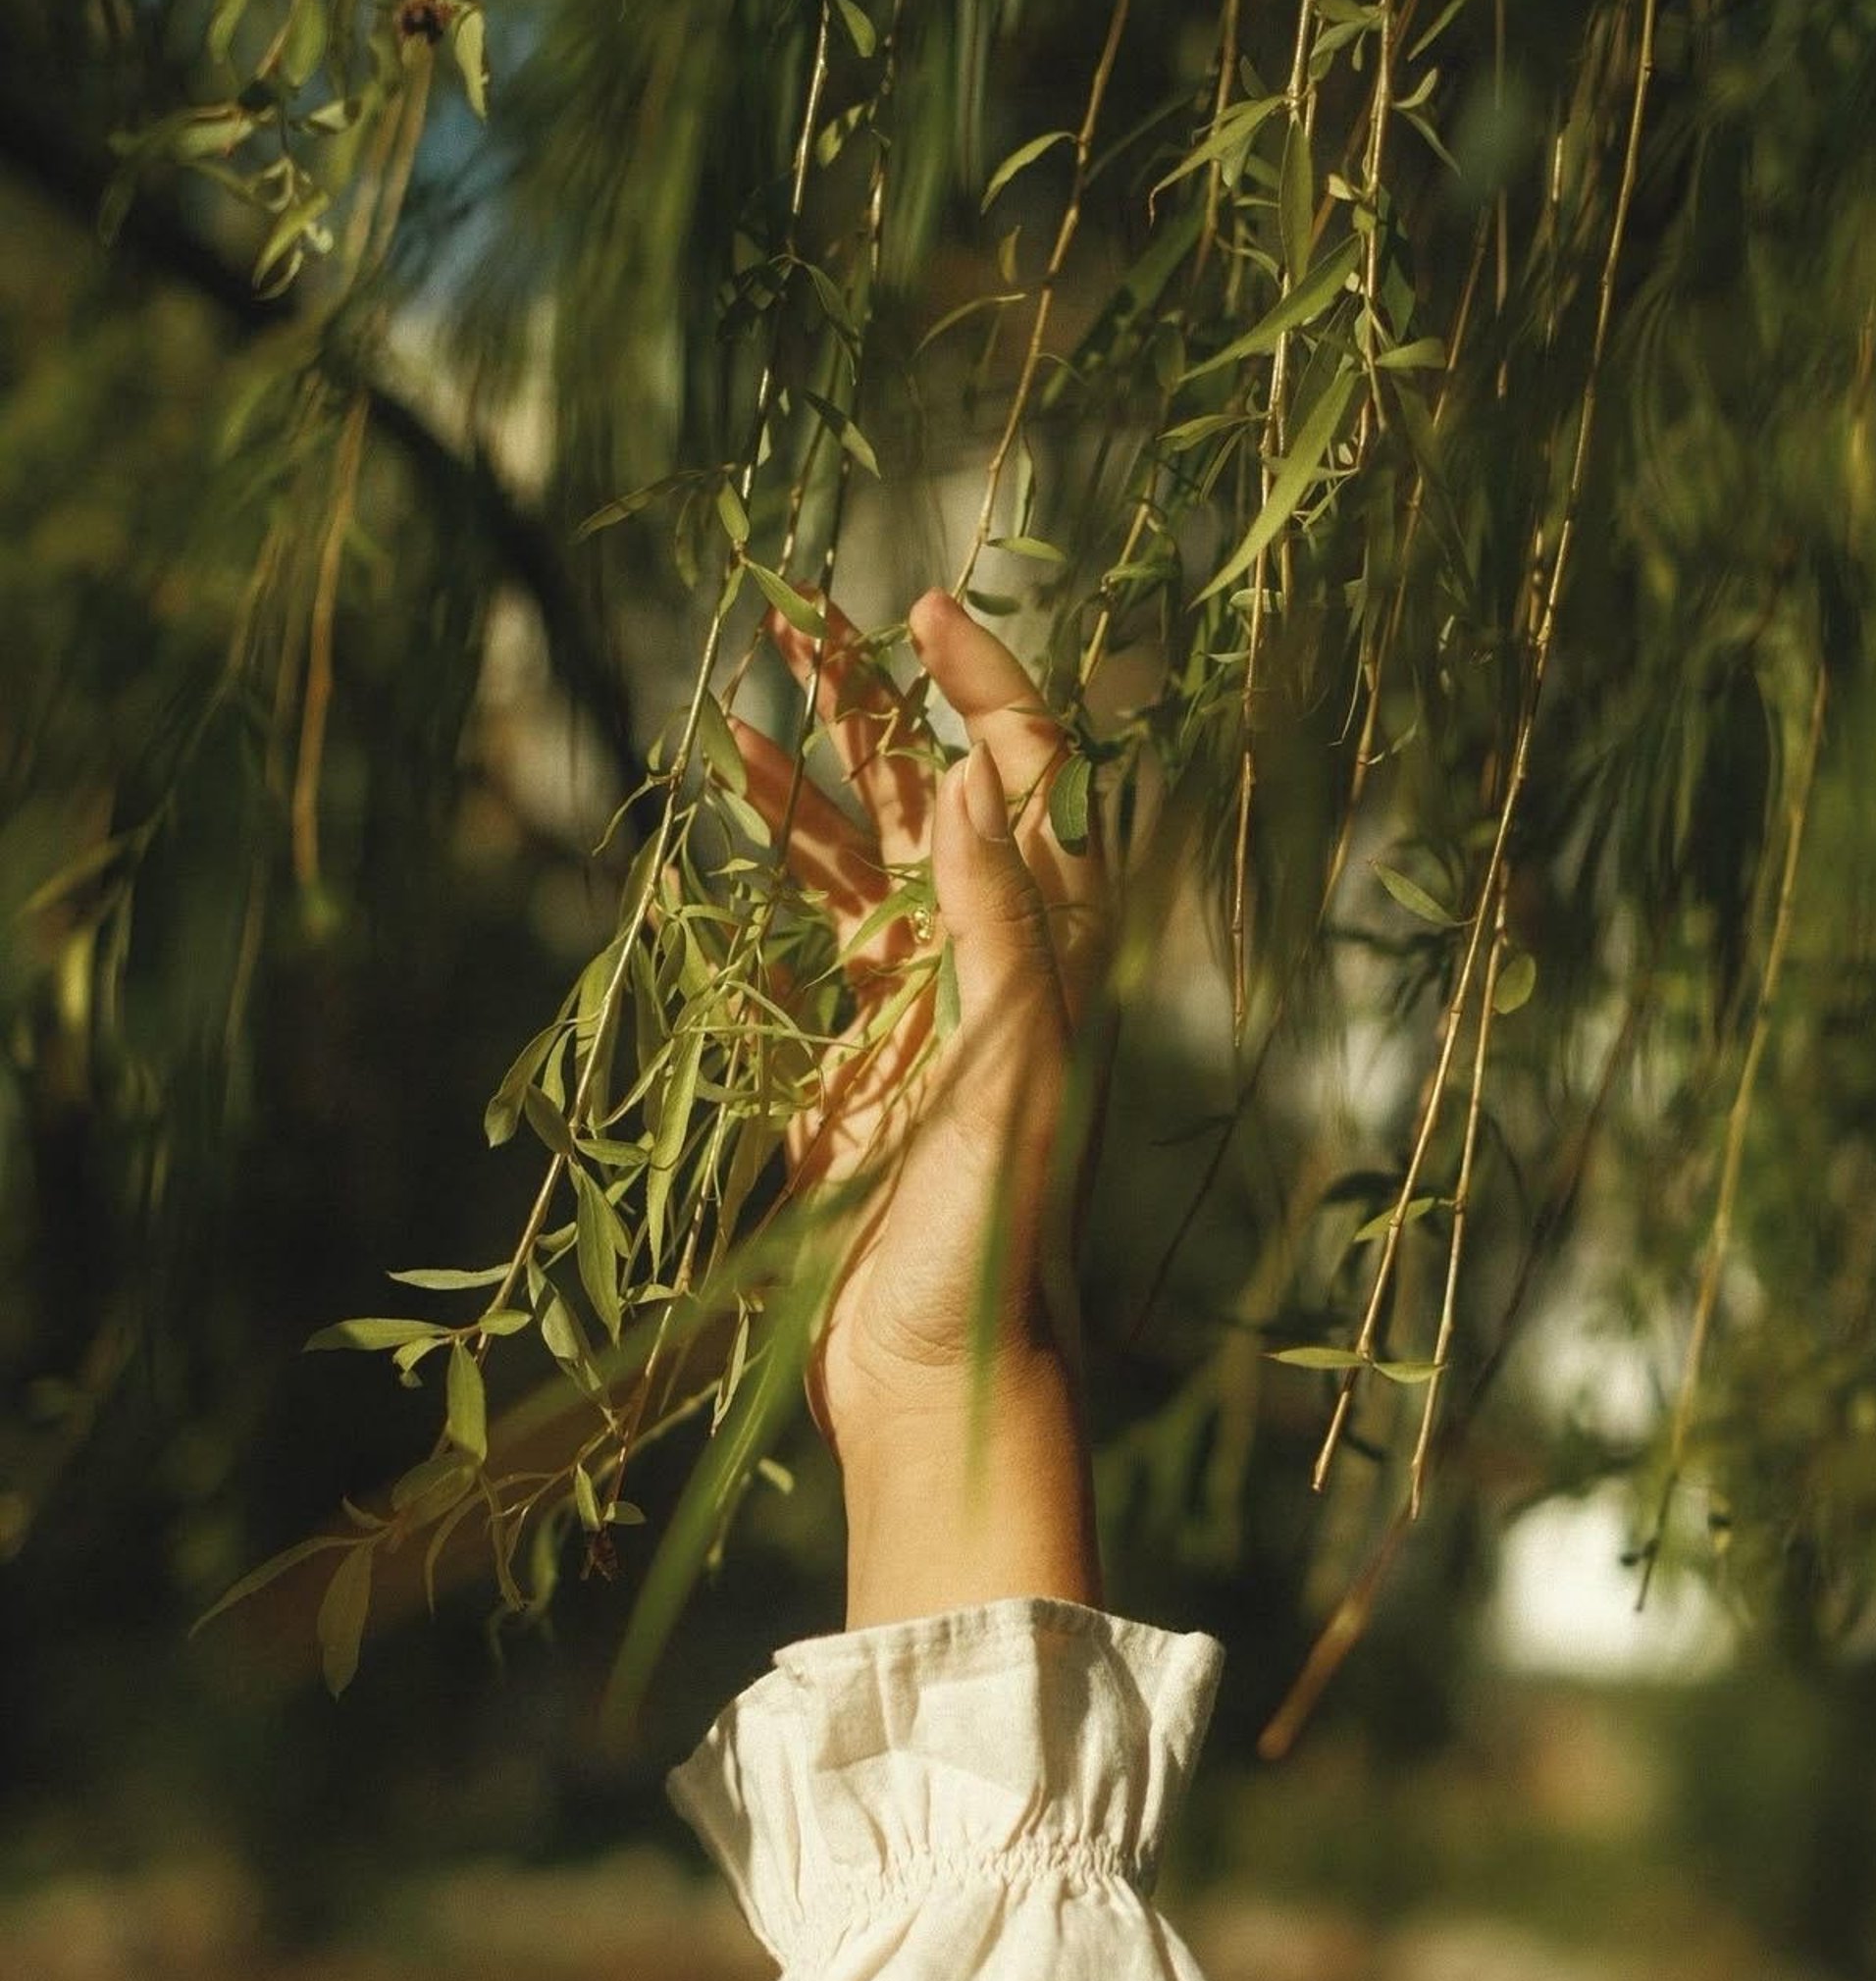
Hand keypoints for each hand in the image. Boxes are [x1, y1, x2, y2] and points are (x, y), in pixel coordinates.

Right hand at [730, 588, 1109, 1626]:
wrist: (926, 1372)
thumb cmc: (986, 1240)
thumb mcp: (1006, 1076)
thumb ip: (998, 927)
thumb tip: (978, 773)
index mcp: (1043, 953)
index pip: (1027, 782)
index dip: (981, 686)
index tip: (920, 609)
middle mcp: (979, 961)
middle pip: (929, 799)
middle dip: (871, 706)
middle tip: (801, 617)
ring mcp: (904, 1008)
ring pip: (856, 860)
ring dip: (807, 780)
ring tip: (743, 700)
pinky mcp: (837, 1059)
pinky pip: (802, 939)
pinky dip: (767, 874)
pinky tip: (727, 817)